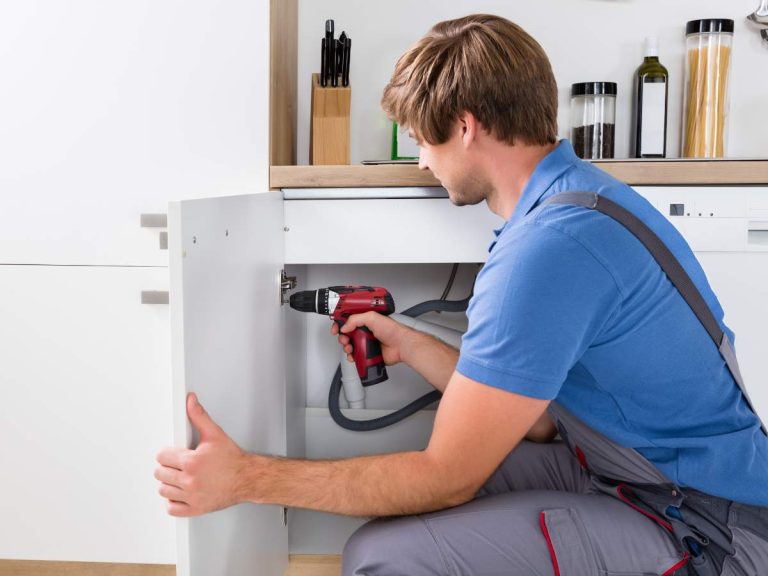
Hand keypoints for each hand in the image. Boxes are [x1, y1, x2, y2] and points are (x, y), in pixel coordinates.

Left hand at [155, 393, 249, 516]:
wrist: (247, 478)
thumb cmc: (233, 459)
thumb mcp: (215, 434)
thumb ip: (199, 416)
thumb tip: (190, 401)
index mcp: (192, 462)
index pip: (161, 457)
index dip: (167, 453)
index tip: (173, 454)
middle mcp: (190, 481)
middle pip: (160, 474)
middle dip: (167, 467)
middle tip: (178, 465)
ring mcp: (192, 496)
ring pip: (163, 491)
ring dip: (168, 484)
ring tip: (179, 477)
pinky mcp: (196, 508)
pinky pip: (172, 509)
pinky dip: (173, 502)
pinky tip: (181, 493)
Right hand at [331, 312, 409, 365]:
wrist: (401, 345)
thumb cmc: (392, 330)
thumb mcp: (372, 318)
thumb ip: (356, 319)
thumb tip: (344, 326)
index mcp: (366, 320)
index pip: (348, 320)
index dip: (340, 324)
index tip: (335, 328)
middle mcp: (365, 331)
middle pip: (347, 334)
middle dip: (342, 337)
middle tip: (344, 339)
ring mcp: (366, 342)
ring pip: (350, 345)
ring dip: (346, 347)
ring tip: (350, 348)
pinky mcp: (368, 353)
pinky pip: (356, 355)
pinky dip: (352, 356)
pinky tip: (353, 356)